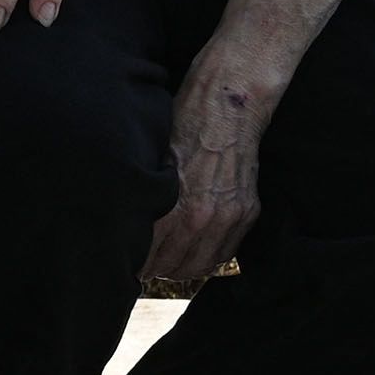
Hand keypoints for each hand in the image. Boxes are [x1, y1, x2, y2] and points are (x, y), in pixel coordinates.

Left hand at [148, 45, 279, 284]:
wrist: (226, 106)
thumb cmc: (180, 127)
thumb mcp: (150, 164)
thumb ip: (144, 201)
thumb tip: (126, 227)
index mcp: (174, 207)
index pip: (149, 255)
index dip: (135, 262)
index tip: (127, 263)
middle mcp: (203, 217)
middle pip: (174, 266)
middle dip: (155, 268)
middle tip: (143, 266)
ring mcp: (229, 216)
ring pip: (201, 265)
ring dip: (182, 268)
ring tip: (167, 262)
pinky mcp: (248, 211)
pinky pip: (226, 252)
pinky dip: (208, 257)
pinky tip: (194, 252)